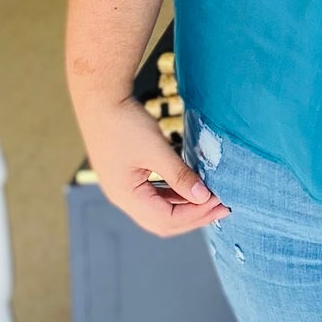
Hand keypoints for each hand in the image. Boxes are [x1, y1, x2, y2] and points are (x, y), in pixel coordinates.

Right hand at [81, 95, 228, 236]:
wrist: (99, 100)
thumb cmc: (124, 123)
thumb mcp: (156, 149)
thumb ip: (179, 175)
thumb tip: (204, 197)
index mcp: (126, 196)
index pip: (166, 220)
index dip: (196, 214)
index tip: (220, 203)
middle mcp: (123, 199)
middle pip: (163, 222)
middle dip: (194, 217)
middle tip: (222, 207)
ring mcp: (124, 189)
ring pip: (159, 210)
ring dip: (186, 207)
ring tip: (211, 200)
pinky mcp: (128, 178)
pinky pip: (155, 196)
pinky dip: (175, 195)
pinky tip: (191, 188)